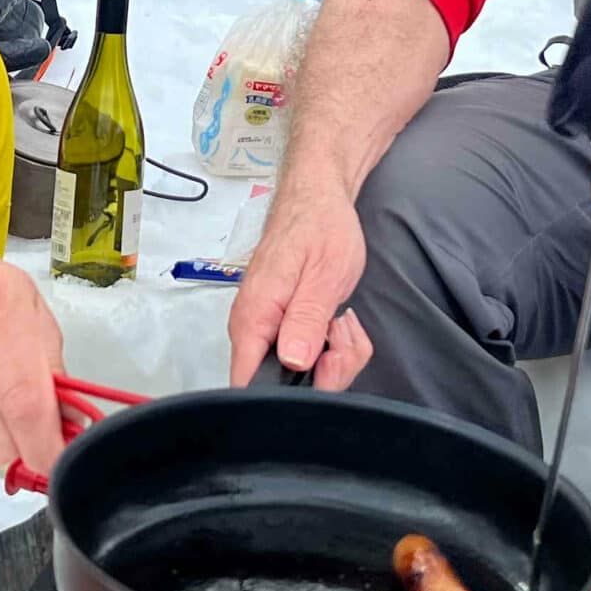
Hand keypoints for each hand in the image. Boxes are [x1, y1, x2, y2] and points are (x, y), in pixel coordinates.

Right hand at [227, 186, 371, 386]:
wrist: (317, 199)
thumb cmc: (319, 226)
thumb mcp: (324, 275)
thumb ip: (306, 320)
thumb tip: (292, 361)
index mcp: (256, 315)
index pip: (248, 381)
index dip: (289, 391)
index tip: (322, 366)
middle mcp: (253, 326)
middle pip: (285, 383)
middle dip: (327, 369)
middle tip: (341, 331)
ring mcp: (268, 328)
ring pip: (303, 372)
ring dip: (335, 353)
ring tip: (340, 317)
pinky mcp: (282, 327)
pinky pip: (308, 355)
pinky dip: (332, 344)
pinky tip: (336, 320)